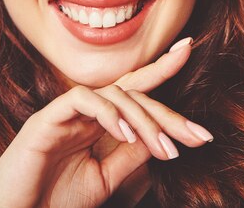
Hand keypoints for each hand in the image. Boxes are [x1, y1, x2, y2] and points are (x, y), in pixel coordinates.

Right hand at [0, 37, 212, 207]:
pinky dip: (108, 114)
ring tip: (164, 149)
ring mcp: (64, 113)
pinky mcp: (46, 119)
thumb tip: (163, 135)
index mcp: (96, 123)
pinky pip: (82, 100)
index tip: (188, 50)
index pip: (133, 91)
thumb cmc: (54, 202)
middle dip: (167, 111)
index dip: (161, 69)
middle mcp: (83, 112)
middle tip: (197, 135)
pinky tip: (125, 136)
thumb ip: (130, 155)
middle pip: (131, 92)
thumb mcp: (104, 178)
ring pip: (112, 93)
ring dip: (144, 120)